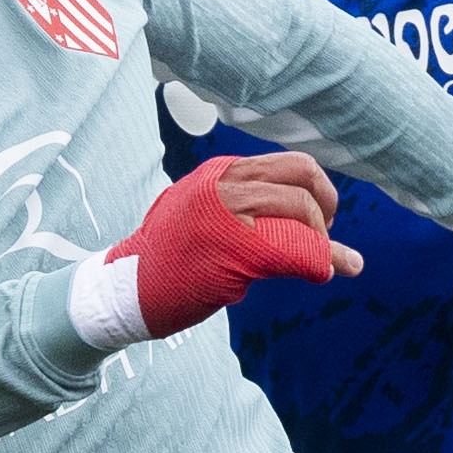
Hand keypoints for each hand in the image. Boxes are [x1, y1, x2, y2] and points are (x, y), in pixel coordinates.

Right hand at [115, 153, 353, 338]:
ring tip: (322, 263)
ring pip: (302, 210)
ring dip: (323, 241)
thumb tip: (294, 216)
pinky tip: (325, 273)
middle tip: (324, 239)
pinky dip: (321, 262)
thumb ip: (242, 206)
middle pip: (303, 176)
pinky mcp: (235, 249)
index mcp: (222, 172)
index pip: (290, 164)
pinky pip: (296, 249)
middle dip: (326, 208)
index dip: (317, 191)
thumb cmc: (167, 258)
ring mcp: (229, 213)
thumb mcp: (200, 212)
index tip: (319, 220)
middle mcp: (226, 183)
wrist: (126, 288)